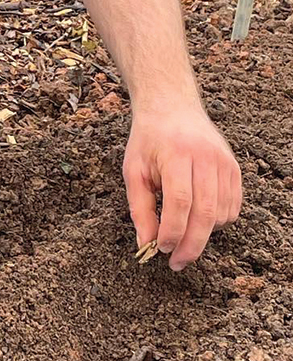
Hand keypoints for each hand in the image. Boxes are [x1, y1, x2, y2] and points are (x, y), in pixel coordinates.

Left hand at [123, 105, 241, 270]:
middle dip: (191, 244)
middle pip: (204, 213)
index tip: (160, 249)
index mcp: (177, 154)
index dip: (172, 232)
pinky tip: (199, 219)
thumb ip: (139, 208)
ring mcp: (224, 162)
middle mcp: (205, 157)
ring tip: (183, 234)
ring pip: (221, 213)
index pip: (180, 202)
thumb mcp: (133, 169)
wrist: (171, 106)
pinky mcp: (235, 168)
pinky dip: (217, 221)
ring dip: (202, 233)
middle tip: (176, 262)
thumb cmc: (148, 139)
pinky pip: (232, 207)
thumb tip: (145, 245)